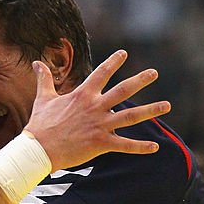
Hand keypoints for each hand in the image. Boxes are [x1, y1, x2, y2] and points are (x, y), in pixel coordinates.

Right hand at [25, 50, 165, 170]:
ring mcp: (100, 125)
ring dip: (151, 110)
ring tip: (167, 105)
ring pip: (131, 116)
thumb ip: (44, 79)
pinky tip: (155, 147)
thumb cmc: (40, 124)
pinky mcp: (101, 143)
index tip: (124, 54)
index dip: (113, 62)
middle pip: (123, 90)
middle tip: (154, 73)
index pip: (102, 73)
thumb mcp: (43, 98)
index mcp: (82, 94)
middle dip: (140, 80)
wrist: (39, 149)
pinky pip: (125, 145)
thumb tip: (37, 62)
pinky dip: (141, 147)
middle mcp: (95, 107)